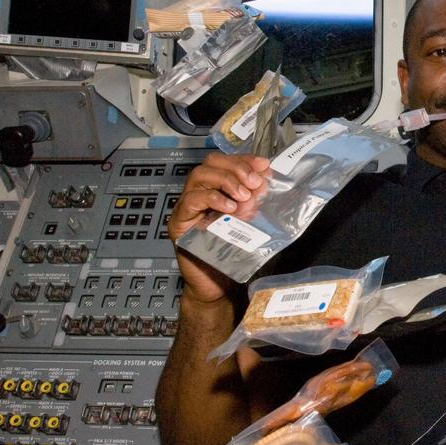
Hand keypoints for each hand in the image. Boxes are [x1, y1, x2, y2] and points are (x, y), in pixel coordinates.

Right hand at [168, 153, 269, 304]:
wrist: (217, 284)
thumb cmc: (232, 254)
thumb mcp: (250, 221)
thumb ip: (255, 200)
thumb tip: (265, 179)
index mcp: (215, 189)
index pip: (225, 162)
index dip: (243, 160)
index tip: (263, 165)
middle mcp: (198, 193)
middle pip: (210, 163)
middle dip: (236, 168)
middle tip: (254, 182)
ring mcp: (186, 207)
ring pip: (199, 176)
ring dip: (226, 180)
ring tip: (244, 195)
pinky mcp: (179, 223)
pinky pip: (190, 201)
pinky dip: (212, 199)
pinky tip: (229, 208)